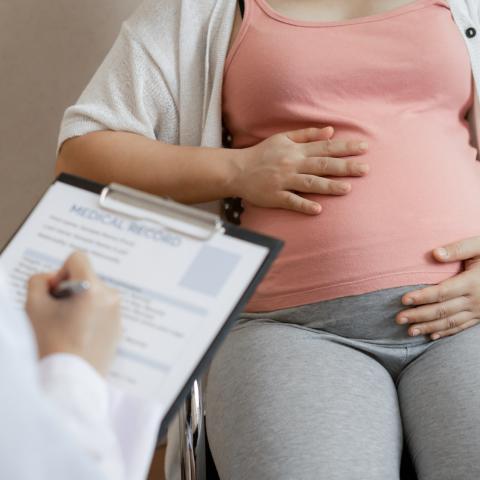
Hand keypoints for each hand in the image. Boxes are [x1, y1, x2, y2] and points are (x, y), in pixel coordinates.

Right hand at [26, 251, 120, 374]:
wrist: (69, 382)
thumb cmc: (50, 343)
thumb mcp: (33, 307)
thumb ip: (38, 282)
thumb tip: (51, 280)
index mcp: (93, 288)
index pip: (78, 258)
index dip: (61, 271)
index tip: (55, 293)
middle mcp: (111, 297)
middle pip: (86, 279)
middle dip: (70, 290)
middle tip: (57, 314)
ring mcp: (117, 314)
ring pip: (94, 296)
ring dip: (80, 304)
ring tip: (67, 328)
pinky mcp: (118, 329)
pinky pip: (102, 313)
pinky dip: (90, 318)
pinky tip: (78, 338)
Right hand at [231, 126, 369, 214]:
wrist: (237, 170)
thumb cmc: (262, 154)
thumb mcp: (282, 138)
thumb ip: (307, 135)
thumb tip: (330, 131)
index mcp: (295, 150)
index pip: (325, 147)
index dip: (345, 147)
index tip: (364, 148)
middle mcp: (292, 164)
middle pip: (322, 165)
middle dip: (344, 166)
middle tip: (365, 169)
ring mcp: (283, 181)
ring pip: (309, 183)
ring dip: (328, 186)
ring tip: (348, 189)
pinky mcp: (275, 196)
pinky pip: (291, 201)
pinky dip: (304, 205)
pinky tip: (318, 209)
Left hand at [396, 236, 479, 339]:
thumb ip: (458, 249)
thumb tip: (435, 254)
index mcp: (472, 282)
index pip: (442, 292)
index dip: (422, 297)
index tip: (403, 300)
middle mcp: (476, 299)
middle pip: (442, 310)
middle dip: (419, 316)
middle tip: (398, 319)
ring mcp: (479, 310)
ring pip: (450, 322)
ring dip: (429, 327)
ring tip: (410, 331)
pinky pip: (462, 327)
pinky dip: (446, 332)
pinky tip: (431, 335)